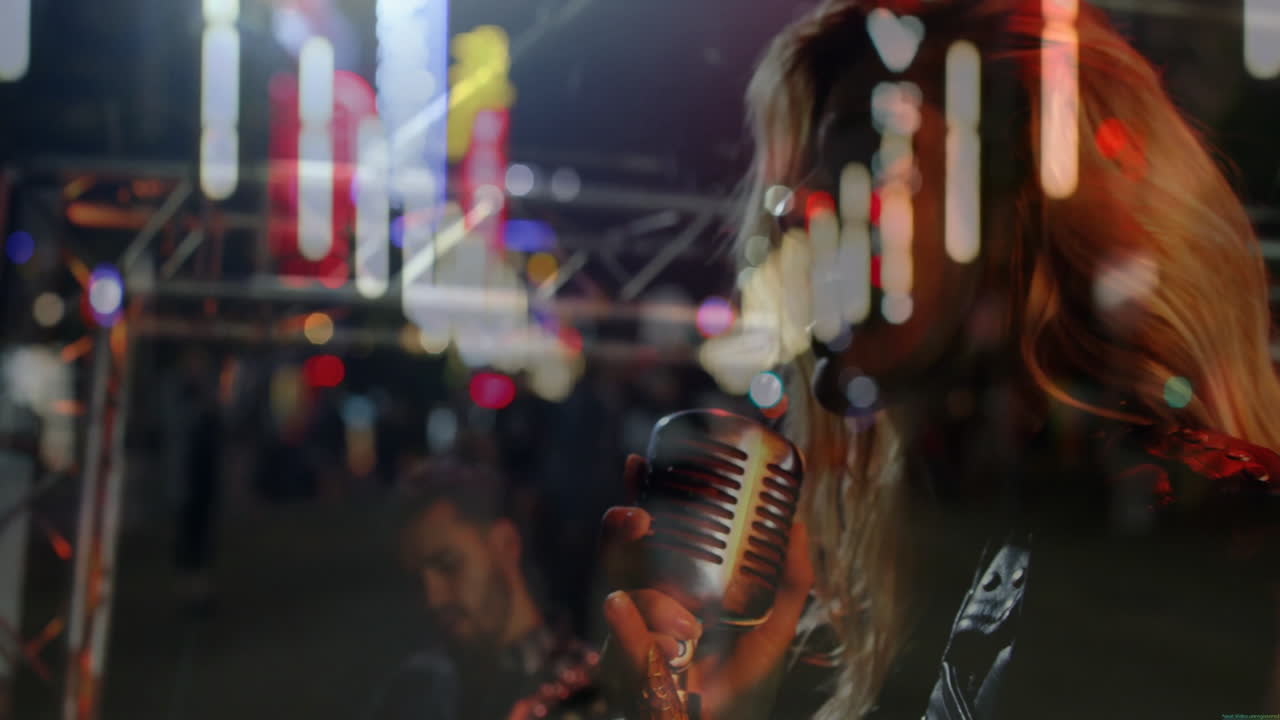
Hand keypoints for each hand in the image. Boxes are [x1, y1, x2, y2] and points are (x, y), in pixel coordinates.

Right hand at [599, 455, 814, 719]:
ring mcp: (633, 631)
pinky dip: (628, 632)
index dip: (640, 495)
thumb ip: (792, 579)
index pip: (650, 531)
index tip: (639, 463)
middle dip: (620, 528)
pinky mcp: (625, 666)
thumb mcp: (776, 625)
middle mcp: (648, 600)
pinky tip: (629, 620)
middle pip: (619, 552)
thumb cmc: (745, 681)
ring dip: (651, 603)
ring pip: (622, 595)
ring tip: (687, 628)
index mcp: (676, 583)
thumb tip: (801, 524)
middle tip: (640, 517)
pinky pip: (620, 642)